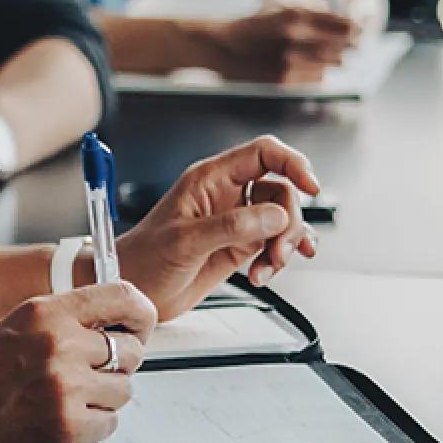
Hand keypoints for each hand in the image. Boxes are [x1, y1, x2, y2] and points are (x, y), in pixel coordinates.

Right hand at [0, 281, 157, 442]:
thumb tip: (112, 325)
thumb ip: (60, 323)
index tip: (137, 328)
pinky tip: (52, 424)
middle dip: (115, 367)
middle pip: (131, 350)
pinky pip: (109, 425)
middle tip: (83, 378)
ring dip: (101, 401)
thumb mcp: (11, 332)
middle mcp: (59, 344)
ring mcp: (65, 386)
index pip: (124, 297)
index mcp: (44, 312)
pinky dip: (88, 430)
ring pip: (124, 391)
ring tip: (58, 403)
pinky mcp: (68, 427)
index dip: (139, 316)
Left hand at [116, 136, 321, 317]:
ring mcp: (235, 220)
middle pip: (280, 190)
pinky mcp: (239, 246)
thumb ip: (232, 227)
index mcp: (210, 179)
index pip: (262, 153)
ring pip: (282, 219)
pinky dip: (280, 258)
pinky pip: (275, 242)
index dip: (292, 163)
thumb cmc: (144, 259)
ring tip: (269, 267)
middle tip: (278, 251)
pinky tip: (269, 272)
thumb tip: (276, 216)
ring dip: (286, 244)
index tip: (312, 186)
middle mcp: (226, 195)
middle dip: (289, 221)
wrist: (131, 289)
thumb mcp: (186, 241)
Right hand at [199, 6, 358, 83]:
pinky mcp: (284, 79)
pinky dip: (319, 74)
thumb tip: (350, 29)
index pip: (343, 24)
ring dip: (333, 61)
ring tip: (331, 58)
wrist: (219, 46)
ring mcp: (289, 61)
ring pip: (331, 65)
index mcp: (296, 15)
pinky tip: (310, 68)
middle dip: (350, 47)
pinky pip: (316, 79)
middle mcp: (295, 38)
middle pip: (341, 46)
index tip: (362, 30)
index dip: (357, 28)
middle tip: (353, 47)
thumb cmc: (253, 28)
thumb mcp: (283, 14)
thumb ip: (314, 21)